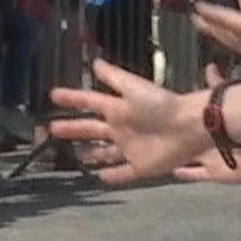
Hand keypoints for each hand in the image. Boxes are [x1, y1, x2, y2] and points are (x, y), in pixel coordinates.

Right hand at [48, 60, 211, 185]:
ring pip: (105, 152)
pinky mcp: (140, 166)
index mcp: (118, 108)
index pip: (89, 102)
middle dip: (73, 128)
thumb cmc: (162, 105)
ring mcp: (130, 148)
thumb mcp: (135, 88)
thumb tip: (94, 63)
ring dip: (91, 153)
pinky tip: (99, 177)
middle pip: (92, 129)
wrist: (188, 127)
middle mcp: (121, 128)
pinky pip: (123, 172)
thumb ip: (114, 78)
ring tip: (75, 155)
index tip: (54, 96)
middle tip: (52, 129)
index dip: (72, 99)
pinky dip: (112, 176)